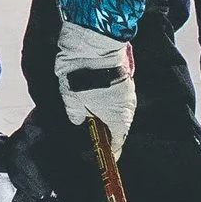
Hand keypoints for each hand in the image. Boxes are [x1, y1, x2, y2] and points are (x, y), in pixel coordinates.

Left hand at [53, 18, 134, 143]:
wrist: (94, 42)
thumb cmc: (83, 75)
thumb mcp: (72, 99)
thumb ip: (75, 114)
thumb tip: (77, 120)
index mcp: (119, 118)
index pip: (117, 142)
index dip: (110, 151)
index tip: (105, 158)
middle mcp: (128, 106)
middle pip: (119, 126)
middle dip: (107, 132)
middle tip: (94, 136)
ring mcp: (128, 91)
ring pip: (118, 110)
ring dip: (107, 115)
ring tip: (92, 116)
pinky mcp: (124, 77)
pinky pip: (117, 97)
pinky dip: (107, 102)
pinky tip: (95, 99)